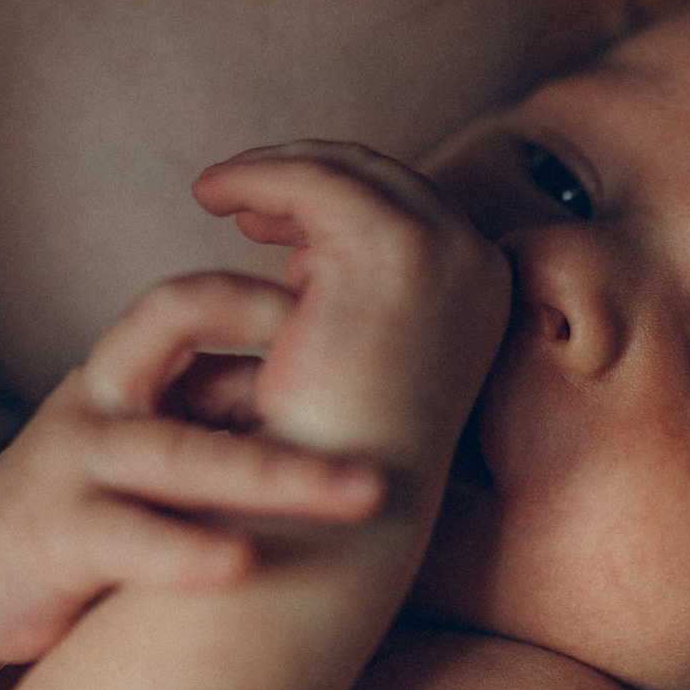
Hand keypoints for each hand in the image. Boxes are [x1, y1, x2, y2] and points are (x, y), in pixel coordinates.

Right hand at [0, 271, 385, 667]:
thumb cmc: (89, 499)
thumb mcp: (153, 434)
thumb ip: (224, 403)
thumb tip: (342, 372)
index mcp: (124, 369)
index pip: (189, 299)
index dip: (261, 295)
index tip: (348, 309)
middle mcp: (97, 399)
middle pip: (181, 337)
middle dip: (286, 351)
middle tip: (377, 362)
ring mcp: (73, 465)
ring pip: (176, 452)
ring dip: (278, 473)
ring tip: (361, 495)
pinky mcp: (56, 538)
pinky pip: (126, 539)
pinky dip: (184, 554)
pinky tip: (244, 568)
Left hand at [191, 142, 511, 496]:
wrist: (330, 518)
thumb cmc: (329, 465)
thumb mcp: (353, 367)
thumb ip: (346, 310)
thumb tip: (303, 266)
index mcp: (481, 296)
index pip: (408, 211)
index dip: (335, 201)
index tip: (269, 218)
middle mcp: (479, 267)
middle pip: (383, 179)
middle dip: (304, 174)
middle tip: (234, 192)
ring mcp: (444, 253)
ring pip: (347, 171)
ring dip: (275, 170)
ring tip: (214, 190)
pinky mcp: (389, 252)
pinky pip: (313, 182)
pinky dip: (257, 178)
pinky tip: (209, 196)